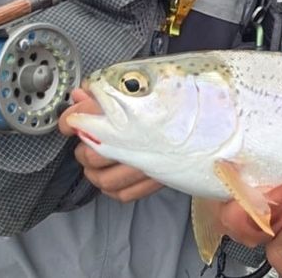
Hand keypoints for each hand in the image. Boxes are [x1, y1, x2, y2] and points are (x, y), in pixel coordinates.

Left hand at [58, 88, 164, 202]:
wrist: (211, 114)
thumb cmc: (171, 100)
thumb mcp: (133, 88)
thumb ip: (103, 93)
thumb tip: (80, 96)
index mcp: (130, 110)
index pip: (86, 117)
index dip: (71, 119)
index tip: (69, 122)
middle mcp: (139, 139)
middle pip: (92, 154)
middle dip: (83, 149)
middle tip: (87, 141)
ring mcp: (149, 162)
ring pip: (105, 180)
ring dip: (95, 173)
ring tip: (97, 161)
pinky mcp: (157, 179)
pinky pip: (125, 194)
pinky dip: (113, 189)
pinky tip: (112, 177)